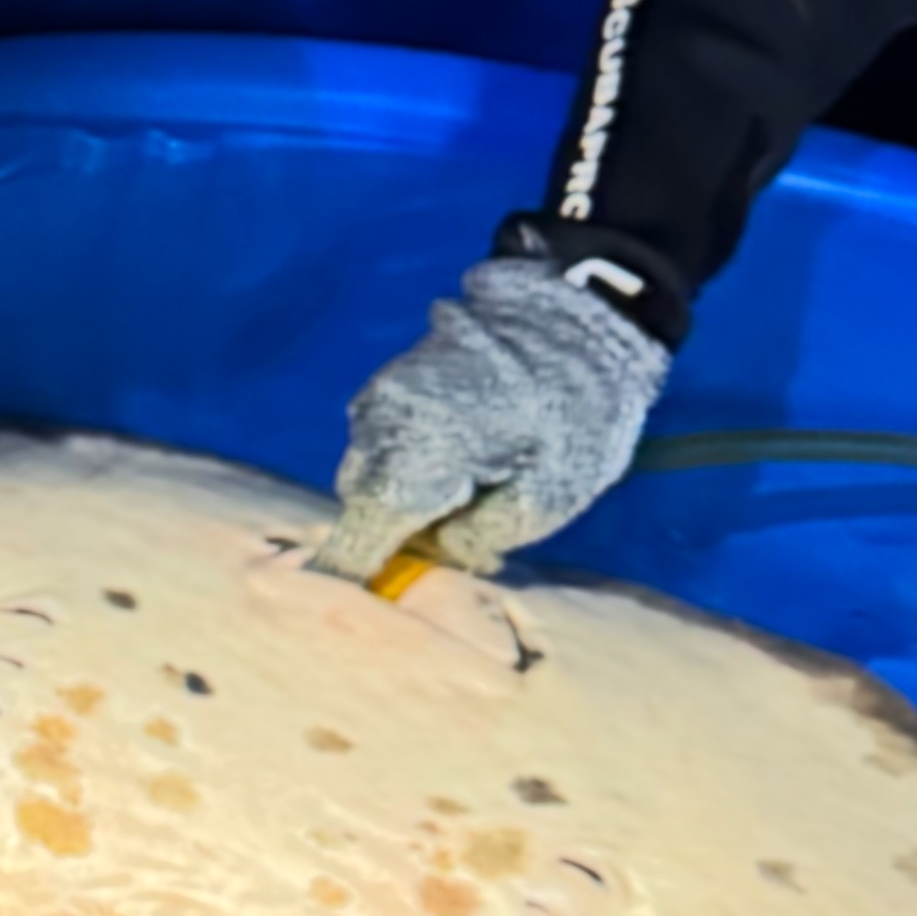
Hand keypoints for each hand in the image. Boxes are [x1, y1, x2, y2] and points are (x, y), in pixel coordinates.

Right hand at [311, 257, 669, 582]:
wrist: (577, 318)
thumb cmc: (573, 418)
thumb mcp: (545, 500)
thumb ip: (475, 539)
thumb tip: (433, 549)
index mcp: (416, 452)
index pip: (365, 523)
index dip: (349, 566)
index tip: (339, 597)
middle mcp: (382, 419)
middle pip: (360, 494)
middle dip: (385, 523)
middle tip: (440, 538)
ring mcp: (383, 391)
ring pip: (367, 462)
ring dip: (395, 486)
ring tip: (460, 490)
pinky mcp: (393, 375)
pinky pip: (380, 433)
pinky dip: (403, 455)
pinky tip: (455, 455)